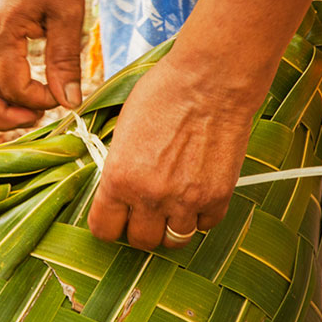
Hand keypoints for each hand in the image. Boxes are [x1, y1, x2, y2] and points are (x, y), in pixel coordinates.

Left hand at [87, 46, 267, 250]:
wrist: (210, 80)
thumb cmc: (163, 93)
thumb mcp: (124, 128)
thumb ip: (119, 164)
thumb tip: (117, 187)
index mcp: (119, 178)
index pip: (103, 229)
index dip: (108, 224)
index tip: (115, 217)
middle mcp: (150, 196)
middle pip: (141, 241)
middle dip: (141, 228)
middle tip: (146, 210)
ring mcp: (186, 200)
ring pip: (175, 240)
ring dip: (172, 225)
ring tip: (173, 204)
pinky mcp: (218, 197)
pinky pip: (206, 225)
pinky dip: (201, 215)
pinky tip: (198, 194)